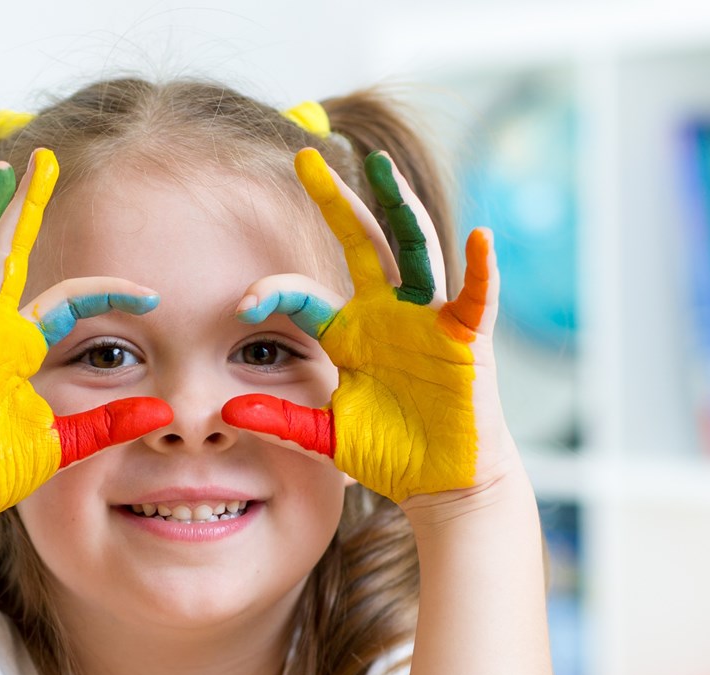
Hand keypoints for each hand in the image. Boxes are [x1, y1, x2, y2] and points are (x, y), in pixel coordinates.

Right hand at [0, 148, 171, 545]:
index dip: (110, 292)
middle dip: (24, 206)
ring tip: (2, 174)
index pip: (68, 299)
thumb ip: (112, 425)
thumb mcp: (69, 445)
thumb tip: (161, 414)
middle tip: (40, 158)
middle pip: (8, 255)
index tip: (155, 294)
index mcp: (14, 347)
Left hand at [221, 148, 514, 505]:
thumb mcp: (325, 437)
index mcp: (349, 331)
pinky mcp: (465, 338)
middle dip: (335, 200)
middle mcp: (387, 312)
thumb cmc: (390, 454)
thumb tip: (228, 414)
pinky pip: (475, 296)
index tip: (243, 304)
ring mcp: (427, 319)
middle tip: (306, 156)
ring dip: (399, 205)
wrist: (442, 482)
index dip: (273, 291)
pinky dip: (481, 268)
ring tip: (381, 165)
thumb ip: (281, 420)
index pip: (304, 293)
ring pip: (412, 248)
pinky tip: (479, 237)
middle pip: (359, 242)